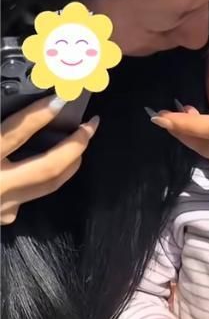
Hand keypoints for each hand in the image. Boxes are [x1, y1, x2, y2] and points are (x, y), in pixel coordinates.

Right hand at [1, 96, 98, 225]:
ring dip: (69, 165)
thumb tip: (11, 114)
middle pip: (48, 167)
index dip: (39, 115)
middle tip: (90, 127)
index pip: (15, 133)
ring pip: (48, 186)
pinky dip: (41, 180)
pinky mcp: (4, 217)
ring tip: (80, 146)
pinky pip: (29, 197)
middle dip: (75, 146)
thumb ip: (1, 133)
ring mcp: (4, 205)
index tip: (60, 101)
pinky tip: (44, 168)